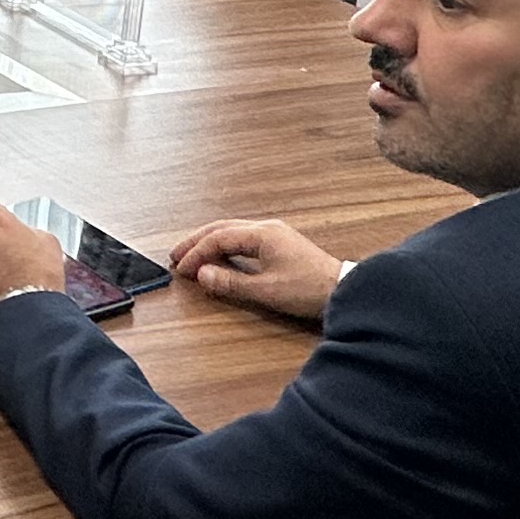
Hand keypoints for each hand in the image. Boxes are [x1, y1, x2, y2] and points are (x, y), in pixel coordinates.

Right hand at [165, 218, 342, 325]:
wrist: (343, 290)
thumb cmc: (308, 289)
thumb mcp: (265, 290)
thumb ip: (230, 282)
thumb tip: (202, 275)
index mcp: (262, 234)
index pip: (218, 238)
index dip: (196, 254)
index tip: (182, 270)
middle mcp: (267, 228)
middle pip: (222, 228)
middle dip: (197, 242)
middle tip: (176, 256)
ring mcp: (275, 234)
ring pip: (233, 231)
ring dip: (210, 243)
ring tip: (193, 256)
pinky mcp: (281, 245)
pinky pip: (244, 238)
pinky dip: (226, 246)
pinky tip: (220, 257)